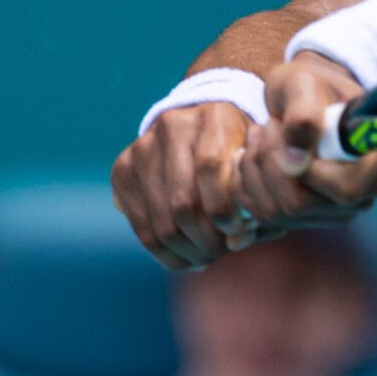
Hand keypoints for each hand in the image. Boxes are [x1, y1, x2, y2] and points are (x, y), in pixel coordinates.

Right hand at [111, 101, 264, 271]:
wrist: (201, 126)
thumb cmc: (239, 150)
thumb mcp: (254, 162)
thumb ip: (252, 197)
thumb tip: (239, 241)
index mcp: (213, 116)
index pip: (210, 168)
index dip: (223, 208)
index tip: (237, 231)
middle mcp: (172, 125)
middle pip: (183, 201)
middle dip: (205, 239)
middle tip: (221, 251)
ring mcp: (142, 147)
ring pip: (161, 221)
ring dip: (186, 251)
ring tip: (206, 257)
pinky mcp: (122, 169)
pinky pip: (141, 227)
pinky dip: (165, 254)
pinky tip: (186, 259)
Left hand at [240, 52, 376, 226]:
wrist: (303, 96)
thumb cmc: (310, 84)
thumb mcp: (303, 84)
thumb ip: (303, 114)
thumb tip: (295, 162)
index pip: (347, 189)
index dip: (309, 170)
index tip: (287, 131)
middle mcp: (364, 193)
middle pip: (303, 205)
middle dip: (270, 163)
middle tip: (265, 126)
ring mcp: (336, 210)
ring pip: (278, 212)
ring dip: (255, 170)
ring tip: (259, 133)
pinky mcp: (307, 218)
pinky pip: (265, 217)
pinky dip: (247, 185)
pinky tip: (252, 155)